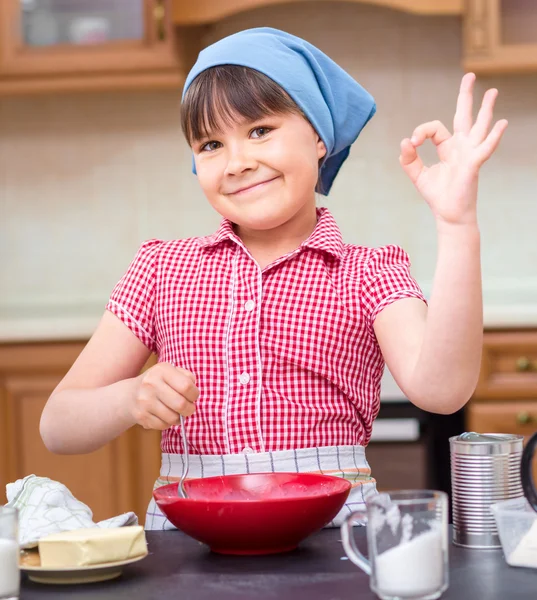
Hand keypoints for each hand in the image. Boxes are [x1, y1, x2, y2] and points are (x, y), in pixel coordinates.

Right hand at [131, 363, 198, 429]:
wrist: (130, 394)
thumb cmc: (158, 383)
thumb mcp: (171, 372)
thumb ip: (186, 377)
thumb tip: (193, 391)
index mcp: (162, 370)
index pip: (186, 386)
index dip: (194, 394)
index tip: (193, 396)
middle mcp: (151, 384)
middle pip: (181, 404)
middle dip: (190, 409)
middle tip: (189, 408)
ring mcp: (144, 401)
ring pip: (173, 417)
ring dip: (179, 418)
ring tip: (177, 412)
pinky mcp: (141, 415)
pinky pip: (163, 425)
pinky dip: (168, 423)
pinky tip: (165, 416)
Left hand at [399, 73, 507, 225]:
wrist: (449, 215)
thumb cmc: (437, 196)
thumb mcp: (418, 175)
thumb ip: (409, 159)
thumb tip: (404, 142)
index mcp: (448, 148)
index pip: (435, 128)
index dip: (421, 132)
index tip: (411, 144)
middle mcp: (461, 147)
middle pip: (464, 116)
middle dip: (466, 96)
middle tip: (470, 75)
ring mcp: (470, 154)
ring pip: (479, 126)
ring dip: (486, 109)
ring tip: (493, 91)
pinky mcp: (474, 164)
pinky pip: (485, 148)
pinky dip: (494, 136)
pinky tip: (502, 124)